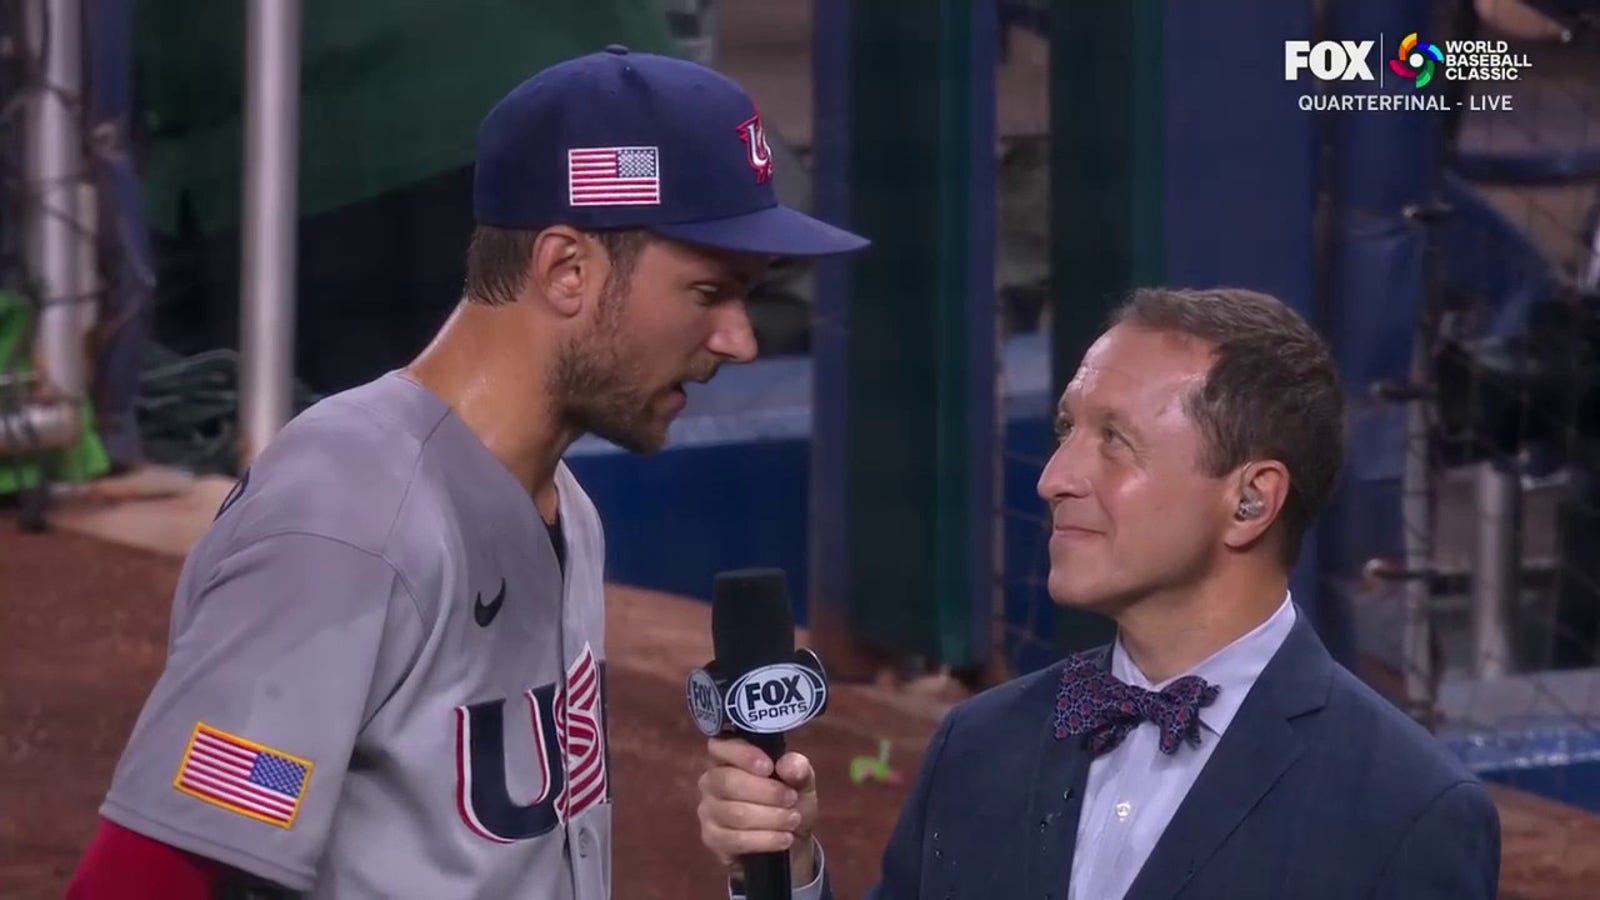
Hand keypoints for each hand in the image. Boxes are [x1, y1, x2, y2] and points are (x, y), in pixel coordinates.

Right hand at [697, 737, 818, 886]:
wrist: (791, 840)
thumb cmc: (790, 801)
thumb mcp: (802, 781)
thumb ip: (798, 769)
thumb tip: (788, 766)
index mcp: (728, 757)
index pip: (721, 746)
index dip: (743, 755)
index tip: (769, 767)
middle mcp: (711, 780)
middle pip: (729, 783)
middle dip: (766, 792)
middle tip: (791, 799)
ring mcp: (708, 810)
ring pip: (735, 813)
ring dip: (770, 817)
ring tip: (793, 819)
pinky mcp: (712, 838)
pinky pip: (735, 839)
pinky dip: (765, 840)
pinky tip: (784, 839)